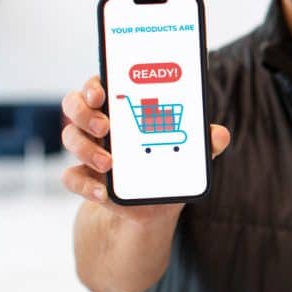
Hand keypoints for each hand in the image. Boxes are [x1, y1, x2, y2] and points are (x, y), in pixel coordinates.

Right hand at [60, 76, 230, 220]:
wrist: (154, 206)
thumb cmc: (169, 167)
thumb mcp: (189, 155)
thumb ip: (204, 143)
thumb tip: (220, 134)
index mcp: (124, 110)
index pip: (101, 85)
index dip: (94, 85)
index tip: (102, 92)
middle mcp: (101, 125)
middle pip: (76, 105)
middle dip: (84, 112)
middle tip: (105, 127)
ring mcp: (89, 150)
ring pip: (71, 138)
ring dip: (87, 149)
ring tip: (109, 164)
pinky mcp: (85, 178)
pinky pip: (71, 178)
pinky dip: (85, 185)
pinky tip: (103, 192)